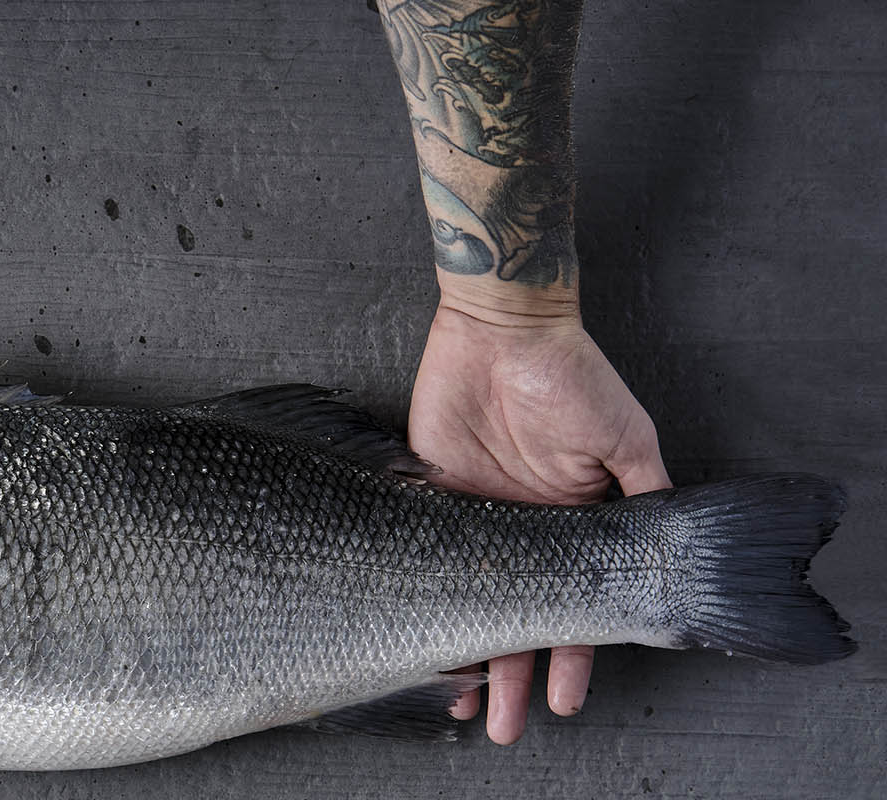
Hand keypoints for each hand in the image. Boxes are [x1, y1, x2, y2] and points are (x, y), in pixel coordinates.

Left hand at [407, 303, 670, 744]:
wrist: (503, 326)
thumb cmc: (570, 375)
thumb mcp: (626, 439)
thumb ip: (645, 497)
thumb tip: (669, 553)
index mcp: (574, 521)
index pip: (572, 603)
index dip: (570, 654)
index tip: (562, 699)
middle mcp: (522, 527)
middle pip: (516, 613)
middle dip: (512, 673)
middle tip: (506, 726)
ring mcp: (473, 514)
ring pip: (467, 598)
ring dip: (466, 652)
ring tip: (464, 708)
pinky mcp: (427, 492)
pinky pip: (419, 555)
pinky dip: (417, 597)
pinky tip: (413, 636)